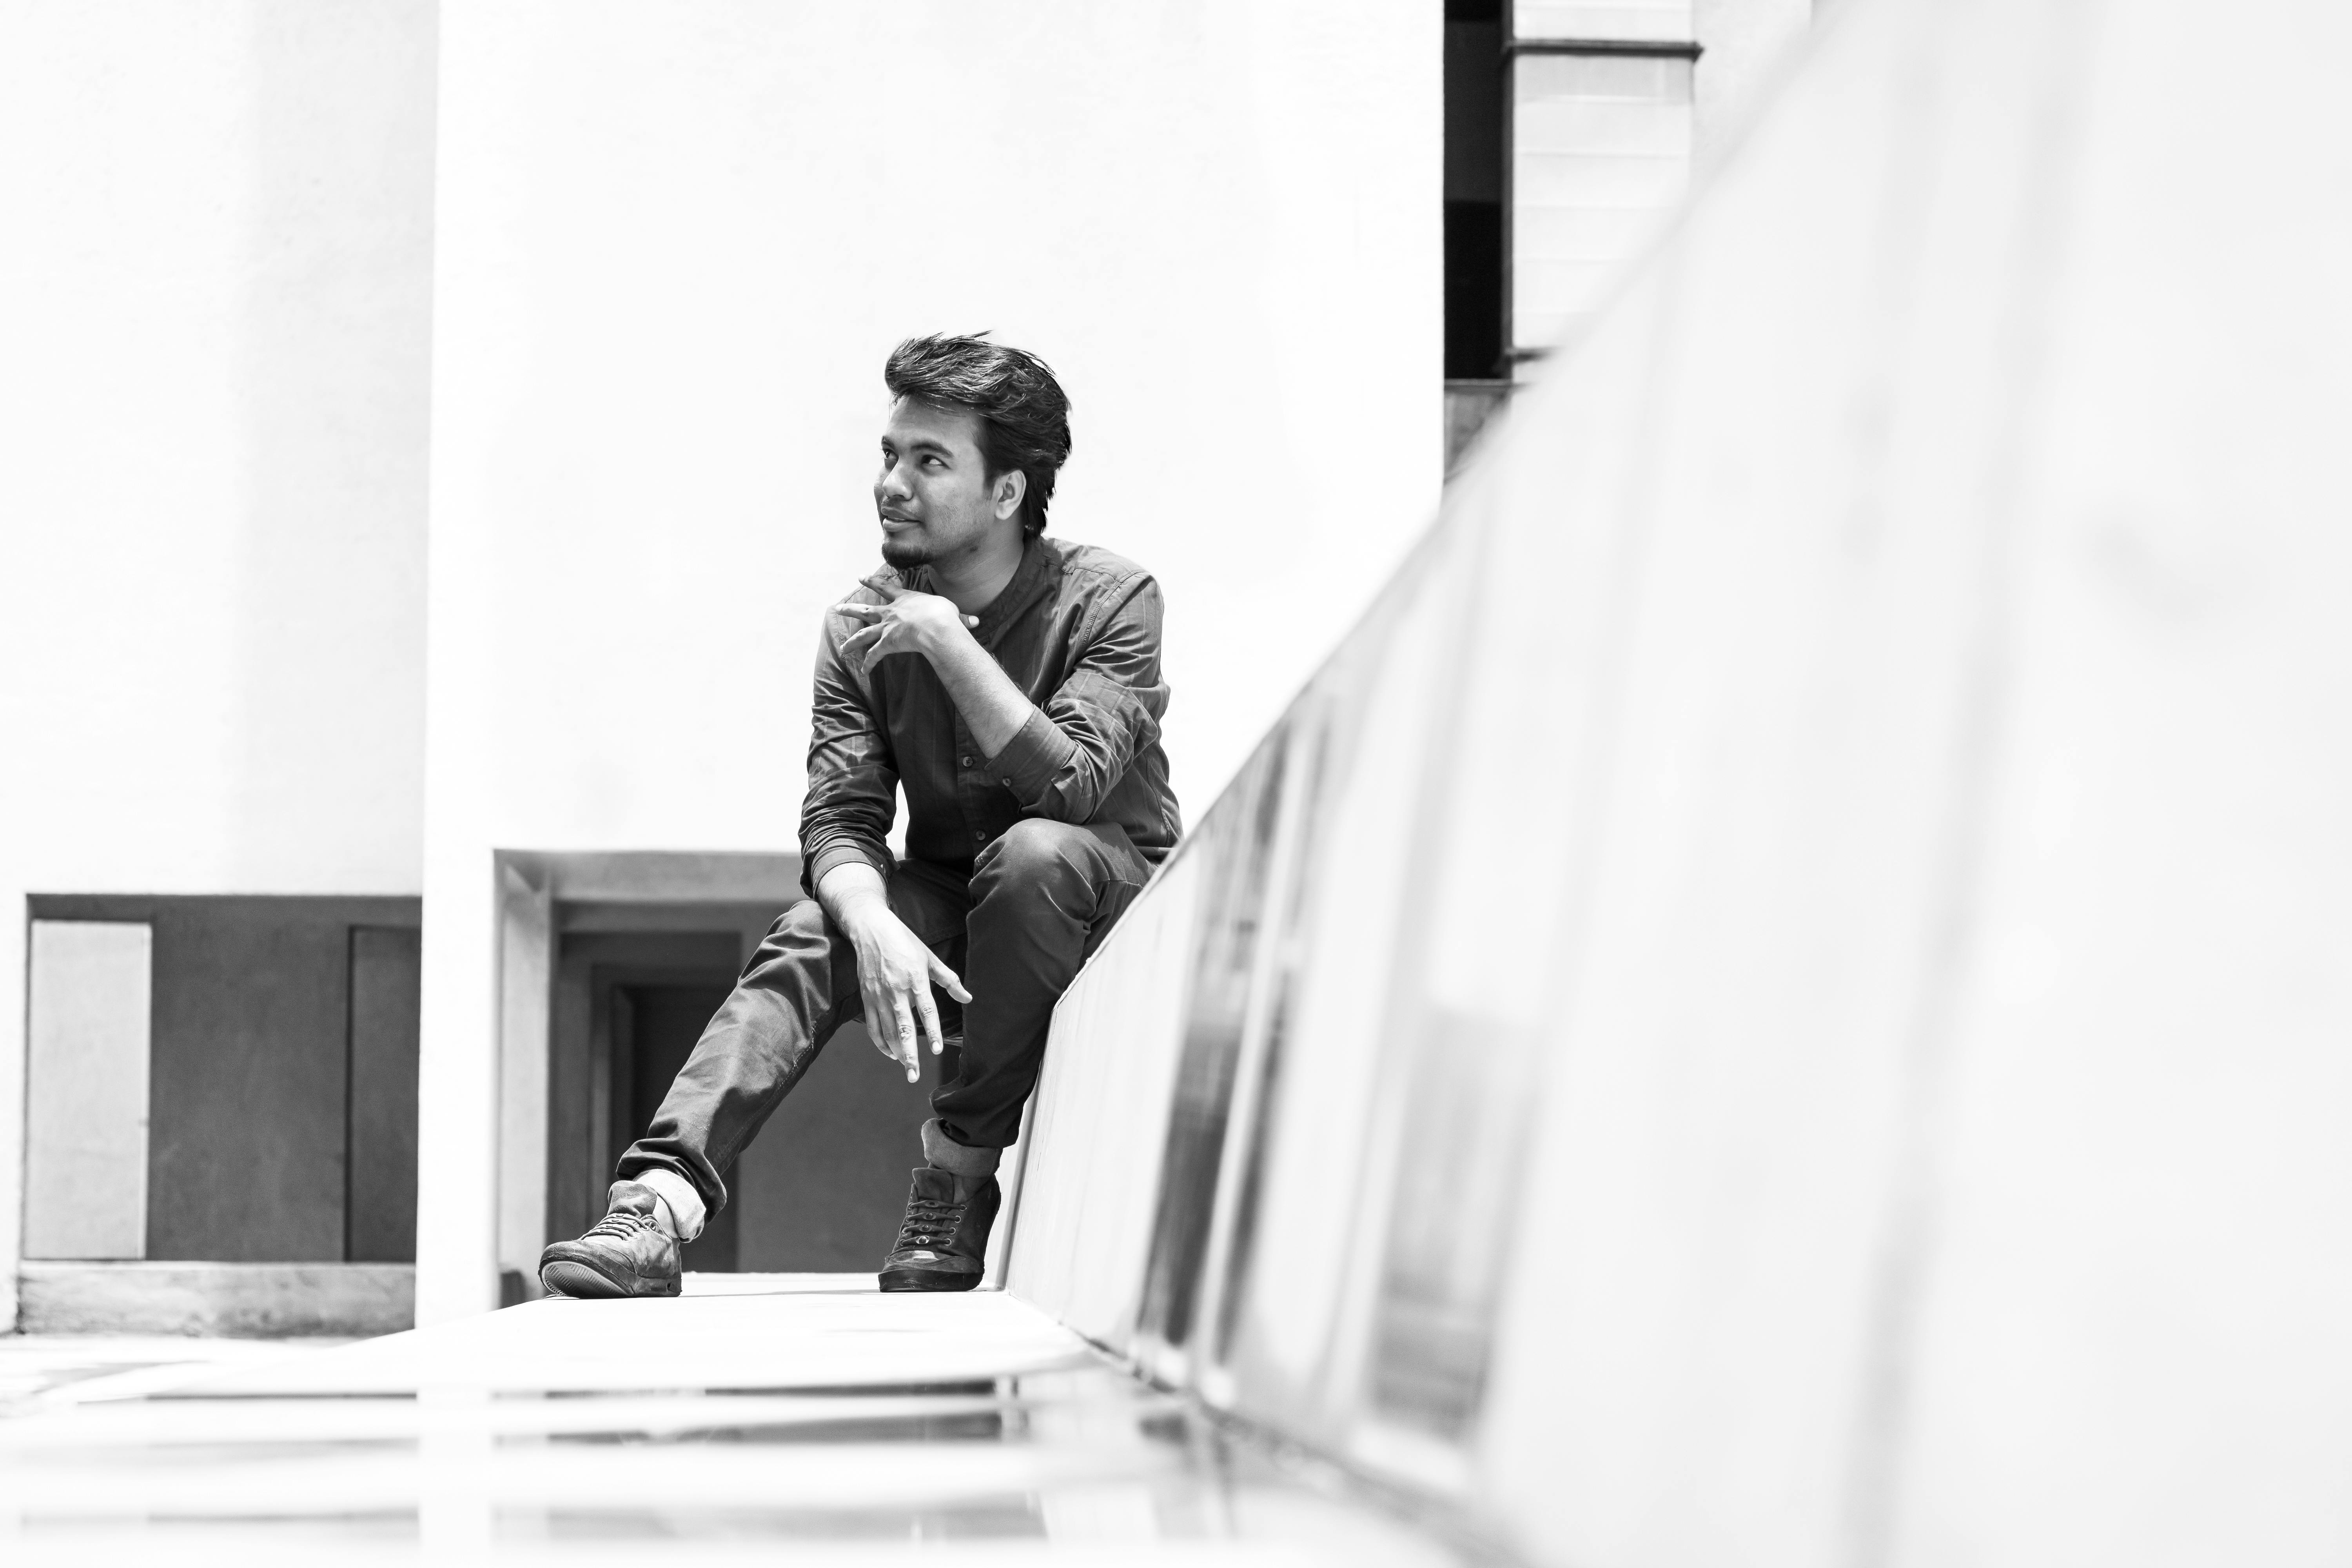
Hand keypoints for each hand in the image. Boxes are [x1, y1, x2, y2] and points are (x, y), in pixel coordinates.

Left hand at [833, 583, 979, 673]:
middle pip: (866, 610)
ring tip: (842, 648)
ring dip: (851, 642)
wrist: (935, 625)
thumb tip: (975, 622)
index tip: (860, 577)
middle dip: (851, 610)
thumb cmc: (944, 615)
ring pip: (863, 634)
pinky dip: (869, 664)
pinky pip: (874, 656)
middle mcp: (891, 612)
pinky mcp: (887, 644)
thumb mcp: (952, 612)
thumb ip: (960, 618)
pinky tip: (864, 671)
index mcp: (904, 600)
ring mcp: (887, 628)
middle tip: (838, 608)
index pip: (885, 587)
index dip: (872, 581)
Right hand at [840, 898, 972, 1082]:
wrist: (871, 930)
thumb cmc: (904, 941)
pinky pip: (872, 1026)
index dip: (933, 1031)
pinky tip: (890, 1053)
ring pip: (887, 1031)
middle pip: (903, 1028)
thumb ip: (949, 980)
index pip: (926, 1011)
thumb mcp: (929, 957)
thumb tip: (968, 998)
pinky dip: (880, 1042)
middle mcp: (897, 991)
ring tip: (906, 1068)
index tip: (938, 1051)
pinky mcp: (867, 998)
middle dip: (909, 1054)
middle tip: (914, 1075)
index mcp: (916, 980)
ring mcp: (879, 996)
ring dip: (896, 1052)